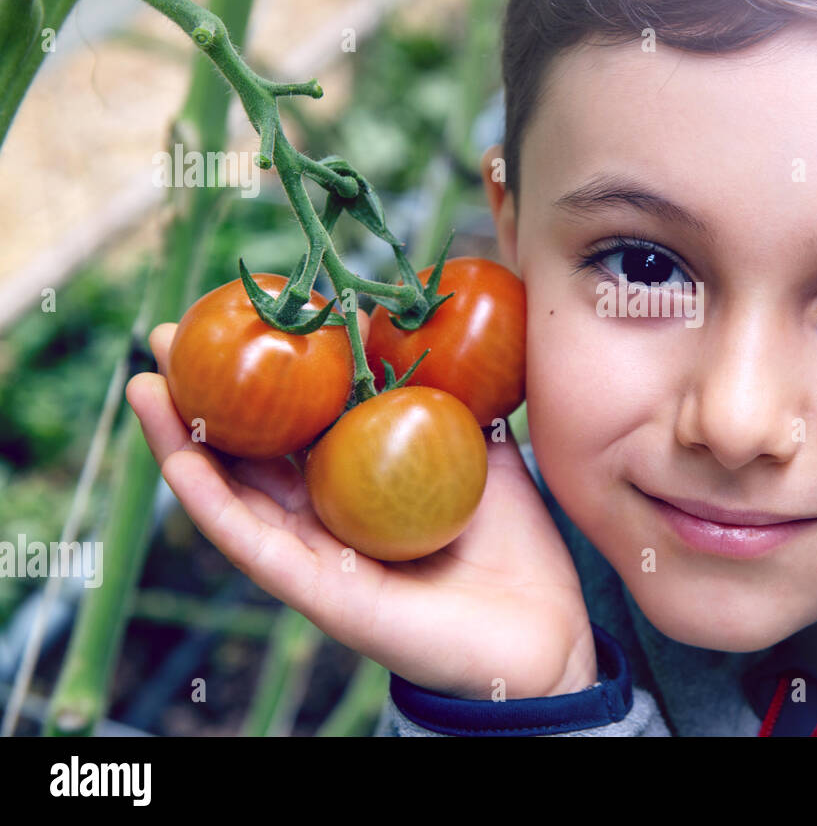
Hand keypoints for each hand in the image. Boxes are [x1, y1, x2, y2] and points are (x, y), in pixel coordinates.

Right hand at [125, 316, 596, 698]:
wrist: (544, 626)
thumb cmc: (515, 545)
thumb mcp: (484, 452)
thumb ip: (453, 401)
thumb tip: (442, 331)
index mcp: (359, 486)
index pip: (295, 424)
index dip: (261, 377)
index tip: (231, 315)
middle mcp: (326, 519)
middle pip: (247, 454)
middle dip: (202, 398)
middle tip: (168, 337)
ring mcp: (317, 557)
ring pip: (230, 497)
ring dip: (180, 443)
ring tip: (146, 386)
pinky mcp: (319, 594)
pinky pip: (254, 546)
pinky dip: (211, 504)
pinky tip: (179, 462)